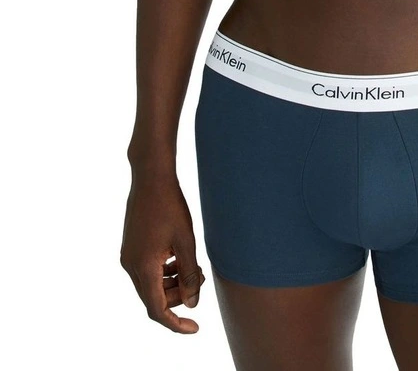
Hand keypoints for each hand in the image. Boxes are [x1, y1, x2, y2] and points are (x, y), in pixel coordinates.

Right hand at [120, 171, 205, 332]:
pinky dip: (163, 272)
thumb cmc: (170, 206)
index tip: (194, 328)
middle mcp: (130, 266)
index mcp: (143, 268)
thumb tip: (192, 304)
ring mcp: (128, 256)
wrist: (150, 178)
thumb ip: (189, 274)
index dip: (176, 323)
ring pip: (150, 284)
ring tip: (194, 269)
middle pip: (154, 298)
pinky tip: (179, 259)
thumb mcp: (186, 241)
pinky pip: (146, 271)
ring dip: (171, 284)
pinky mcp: (130, 247)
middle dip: (177, 298)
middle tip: (200, 281)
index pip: (157, 309)